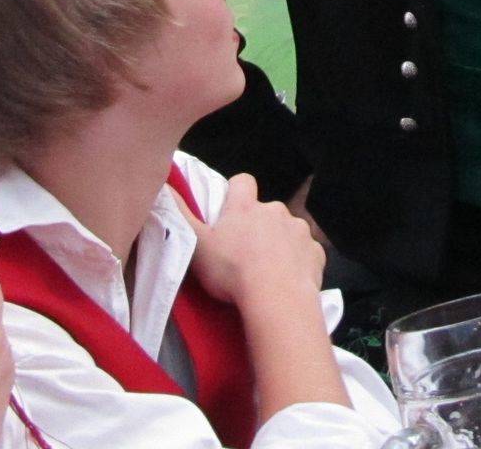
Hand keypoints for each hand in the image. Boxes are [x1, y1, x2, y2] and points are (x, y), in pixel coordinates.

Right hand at [183, 172, 325, 310]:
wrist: (277, 298)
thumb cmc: (232, 271)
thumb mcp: (196, 244)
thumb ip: (179, 214)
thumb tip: (163, 185)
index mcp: (246, 207)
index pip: (242, 182)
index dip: (235, 192)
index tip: (229, 210)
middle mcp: (275, 211)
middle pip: (265, 210)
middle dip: (257, 225)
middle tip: (244, 252)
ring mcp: (299, 230)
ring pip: (287, 230)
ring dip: (278, 243)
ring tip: (267, 271)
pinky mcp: (316, 252)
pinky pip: (306, 252)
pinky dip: (298, 262)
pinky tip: (287, 280)